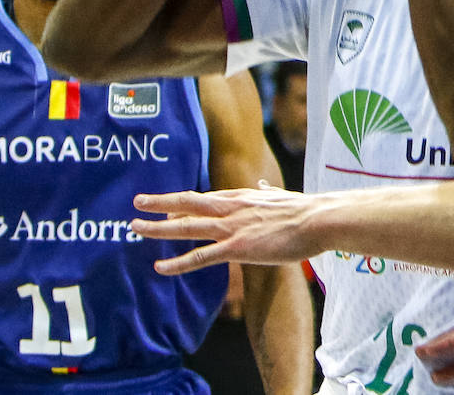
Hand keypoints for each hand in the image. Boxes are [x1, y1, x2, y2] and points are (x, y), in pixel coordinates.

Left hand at [130, 184, 326, 274]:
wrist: (318, 219)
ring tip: (135, 229)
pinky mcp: (237, 248)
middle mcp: (231, 208)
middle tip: (136, 203)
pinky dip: (178, 263)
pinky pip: (200, 256)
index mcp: (241, 196)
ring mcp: (232, 227)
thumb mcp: (281, 196)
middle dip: (159, 203)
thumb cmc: (305, 211)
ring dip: (158, 228)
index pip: (203, 198)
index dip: (181, 203)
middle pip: (187, 203)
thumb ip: (266, 192)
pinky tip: (160, 268)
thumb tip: (263, 185)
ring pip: (186, 227)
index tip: (164, 207)